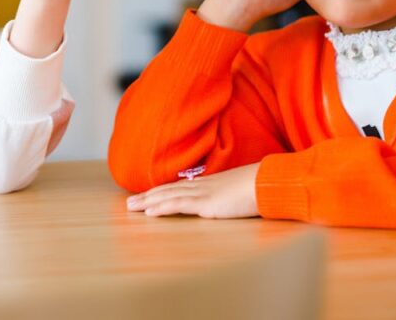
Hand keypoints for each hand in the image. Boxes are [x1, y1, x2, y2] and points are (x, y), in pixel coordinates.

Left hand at [125, 163, 259, 218]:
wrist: (266, 182)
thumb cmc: (257, 187)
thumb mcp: (237, 191)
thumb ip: (226, 195)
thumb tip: (223, 200)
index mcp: (207, 183)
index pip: (177, 187)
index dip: (160, 191)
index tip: (146, 195)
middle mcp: (200, 186)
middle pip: (167, 190)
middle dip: (147, 196)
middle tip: (129, 202)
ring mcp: (201, 193)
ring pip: (167, 196)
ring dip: (147, 202)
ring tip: (131, 207)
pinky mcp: (205, 203)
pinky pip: (178, 205)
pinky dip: (161, 208)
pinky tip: (149, 212)